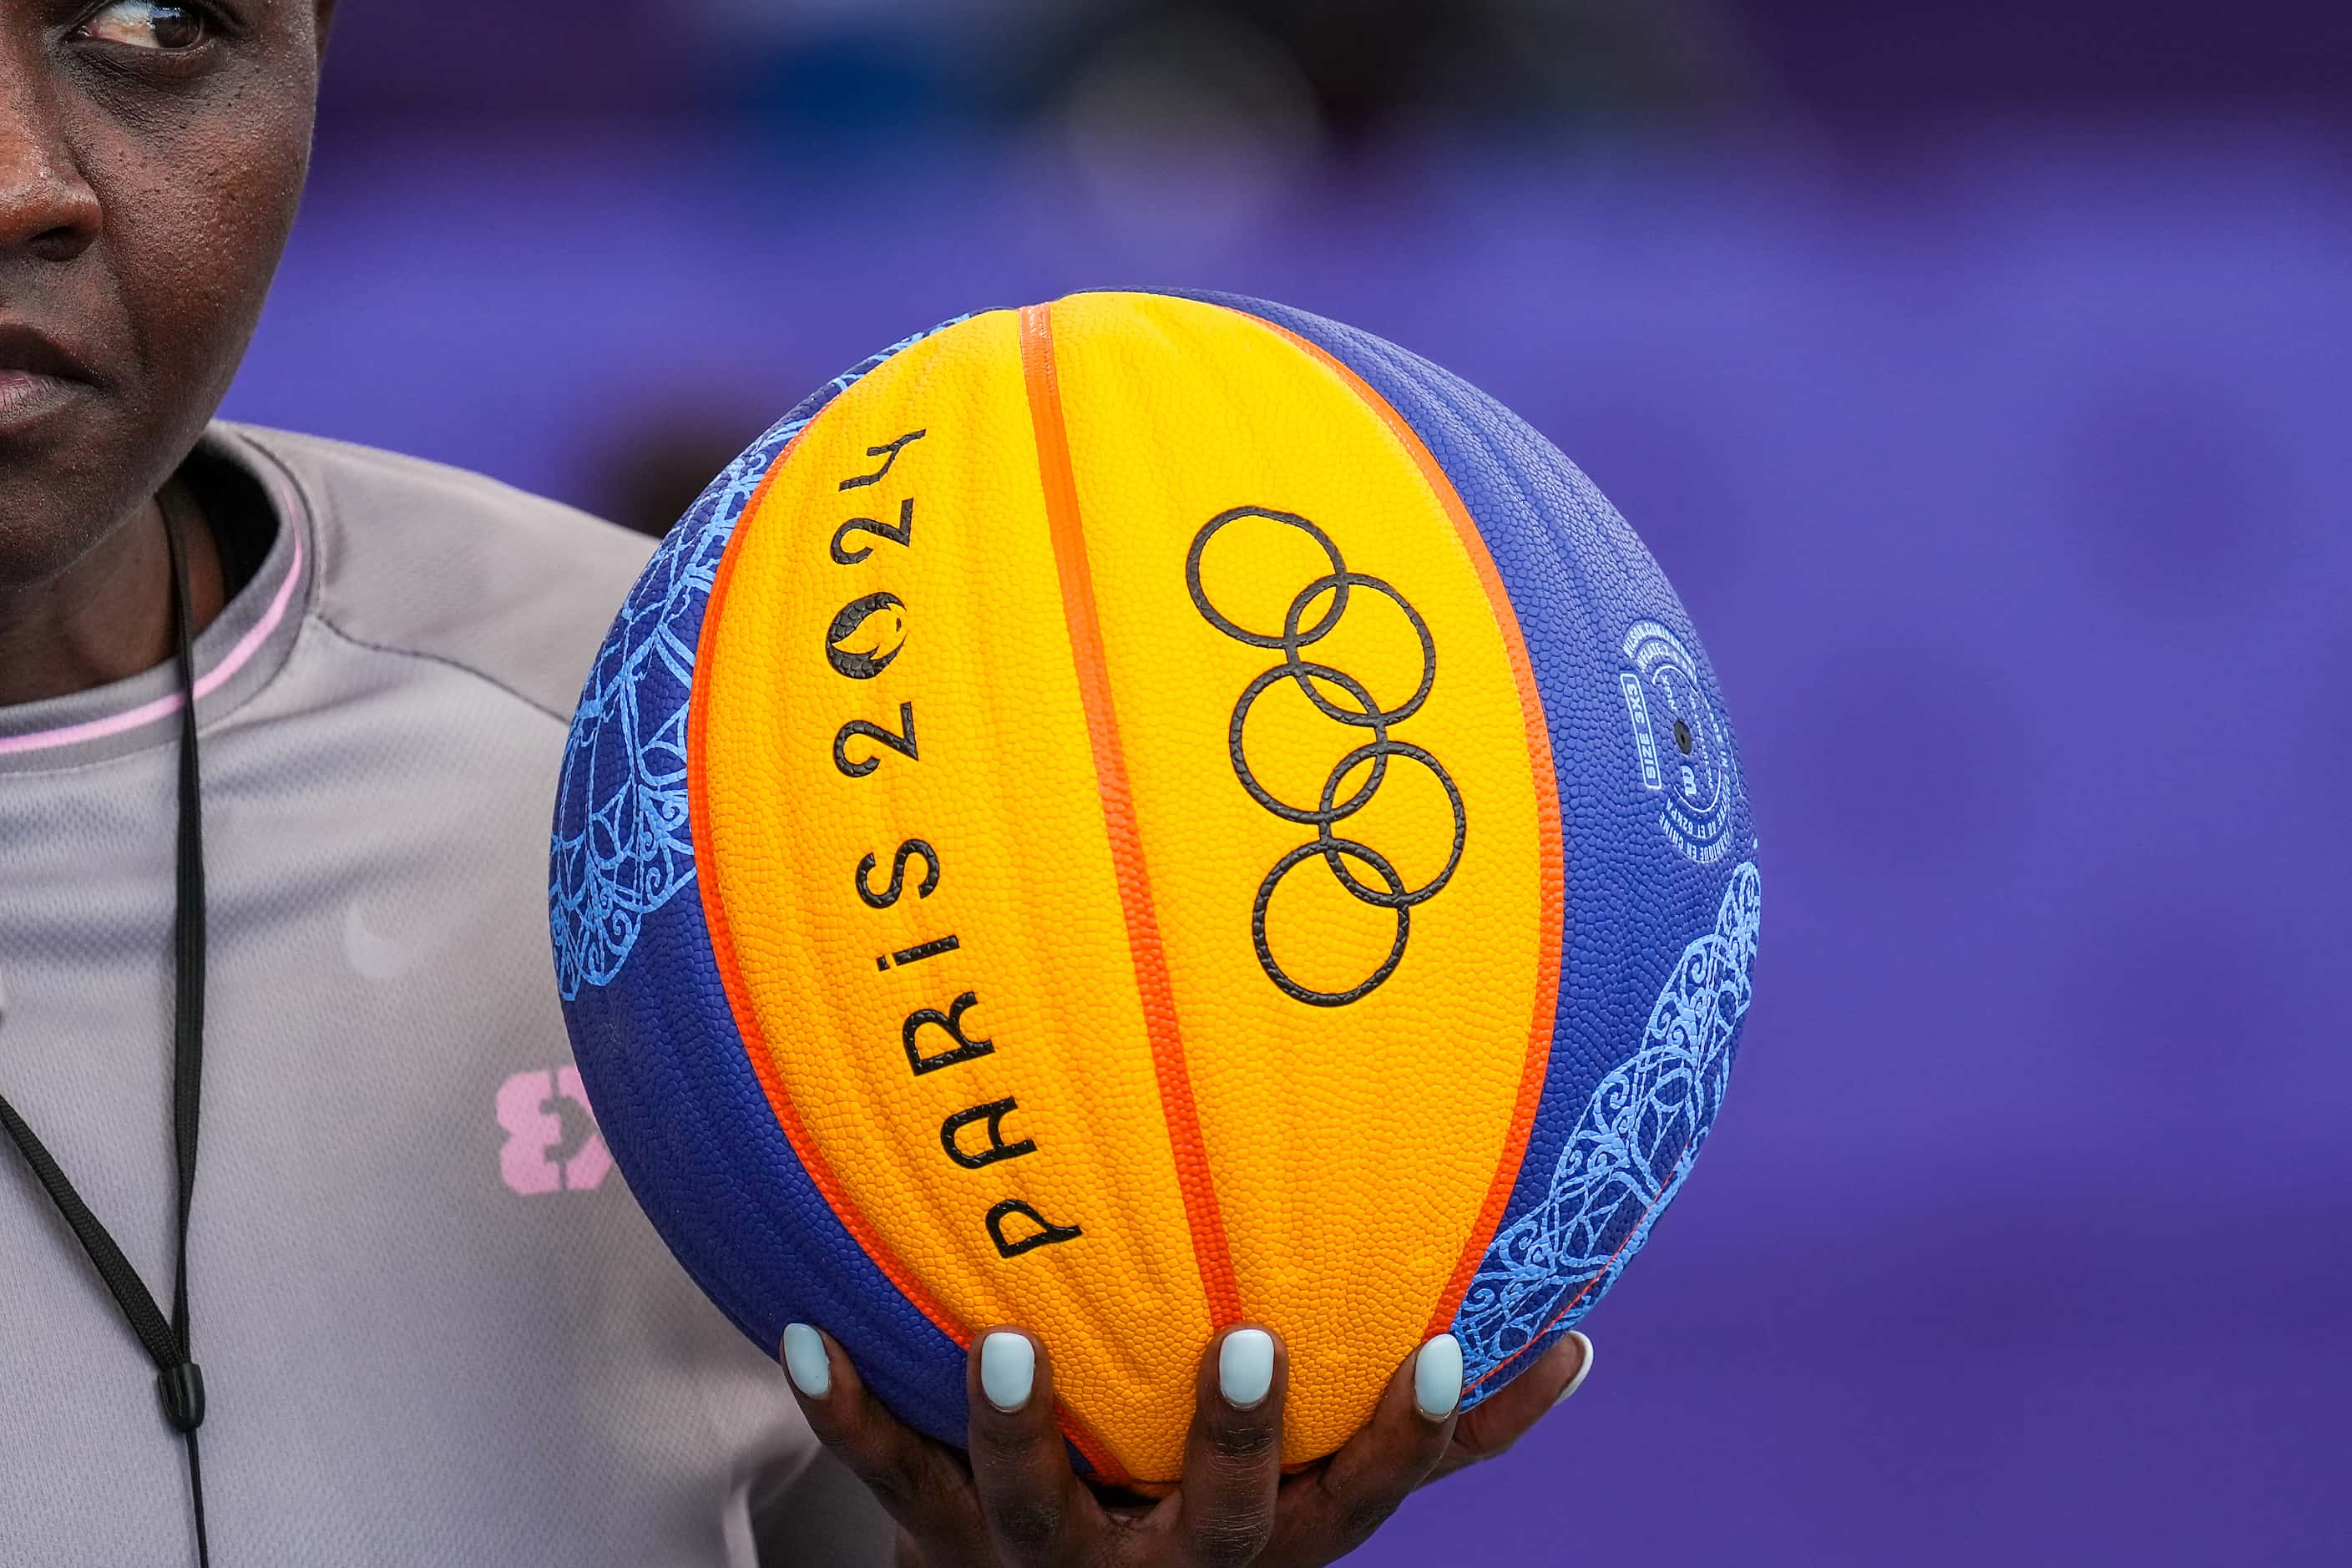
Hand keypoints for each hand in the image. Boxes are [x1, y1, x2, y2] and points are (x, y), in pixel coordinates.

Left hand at [779, 1318, 1593, 1566]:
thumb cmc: (1206, 1538)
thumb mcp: (1320, 1509)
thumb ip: (1434, 1444)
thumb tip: (1580, 1347)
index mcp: (1269, 1549)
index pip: (1361, 1501)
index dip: (1410, 1439)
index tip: (1451, 1345)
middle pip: (1215, 1522)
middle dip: (1230, 1443)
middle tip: (1243, 1341)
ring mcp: (1047, 1563)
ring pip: (1033, 1506)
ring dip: (1018, 1426)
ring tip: (1003, 1334)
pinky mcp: (942, 1546)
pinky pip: (890, 1479)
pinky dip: (846, 1410)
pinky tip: (801, 1329)